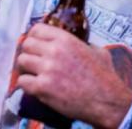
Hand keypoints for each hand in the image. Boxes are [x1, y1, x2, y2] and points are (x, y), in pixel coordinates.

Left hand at [16, 23, 131, 128]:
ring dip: (26, 69)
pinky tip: (34, 87)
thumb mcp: (96, 51)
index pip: (37, 29)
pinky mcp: (43, 87)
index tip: (34, 44)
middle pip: (26, 45)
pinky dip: (26, 85)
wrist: (109, 102)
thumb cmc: (106, 79)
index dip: (34, 37)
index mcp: (65, 40)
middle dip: (29, 53)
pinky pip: (23, 81)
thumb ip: (82, 44)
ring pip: (22, 61)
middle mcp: (54, 51)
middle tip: (33, 61)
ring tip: (33, 74)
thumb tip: (76, 42)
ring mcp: (47, 69)